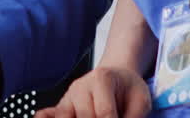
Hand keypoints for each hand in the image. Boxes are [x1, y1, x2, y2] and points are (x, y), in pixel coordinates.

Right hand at [35, 66, 150, 117]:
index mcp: (102, 78)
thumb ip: (133, 117)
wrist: (117, 76)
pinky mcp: (62, 106)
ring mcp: (69, 96)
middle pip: (85, 117)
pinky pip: (49, 114)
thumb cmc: (129, 89)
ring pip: (67, 117)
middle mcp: (81, 86)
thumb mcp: (141, 101)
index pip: (104, 112)